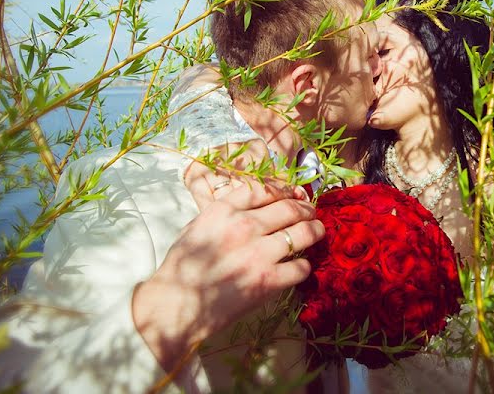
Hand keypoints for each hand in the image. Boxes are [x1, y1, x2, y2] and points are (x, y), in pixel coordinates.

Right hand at [132, 164, 323, 374]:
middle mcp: (244, 227)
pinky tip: (300, 266)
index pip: (265, 189)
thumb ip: (225, 211)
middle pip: (290, 208)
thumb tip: (256, 202)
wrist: (176, 305)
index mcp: (224, 210)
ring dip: (315, 231)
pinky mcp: (268, 281)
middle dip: (307, 209)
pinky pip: (301, 267)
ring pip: (303, 233)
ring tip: (317, 232)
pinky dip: (304, 266)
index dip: (285, 190)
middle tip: (312, 213)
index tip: (293, 194)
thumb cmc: (183, 266)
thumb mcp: (198, 225)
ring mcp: (258, 254)